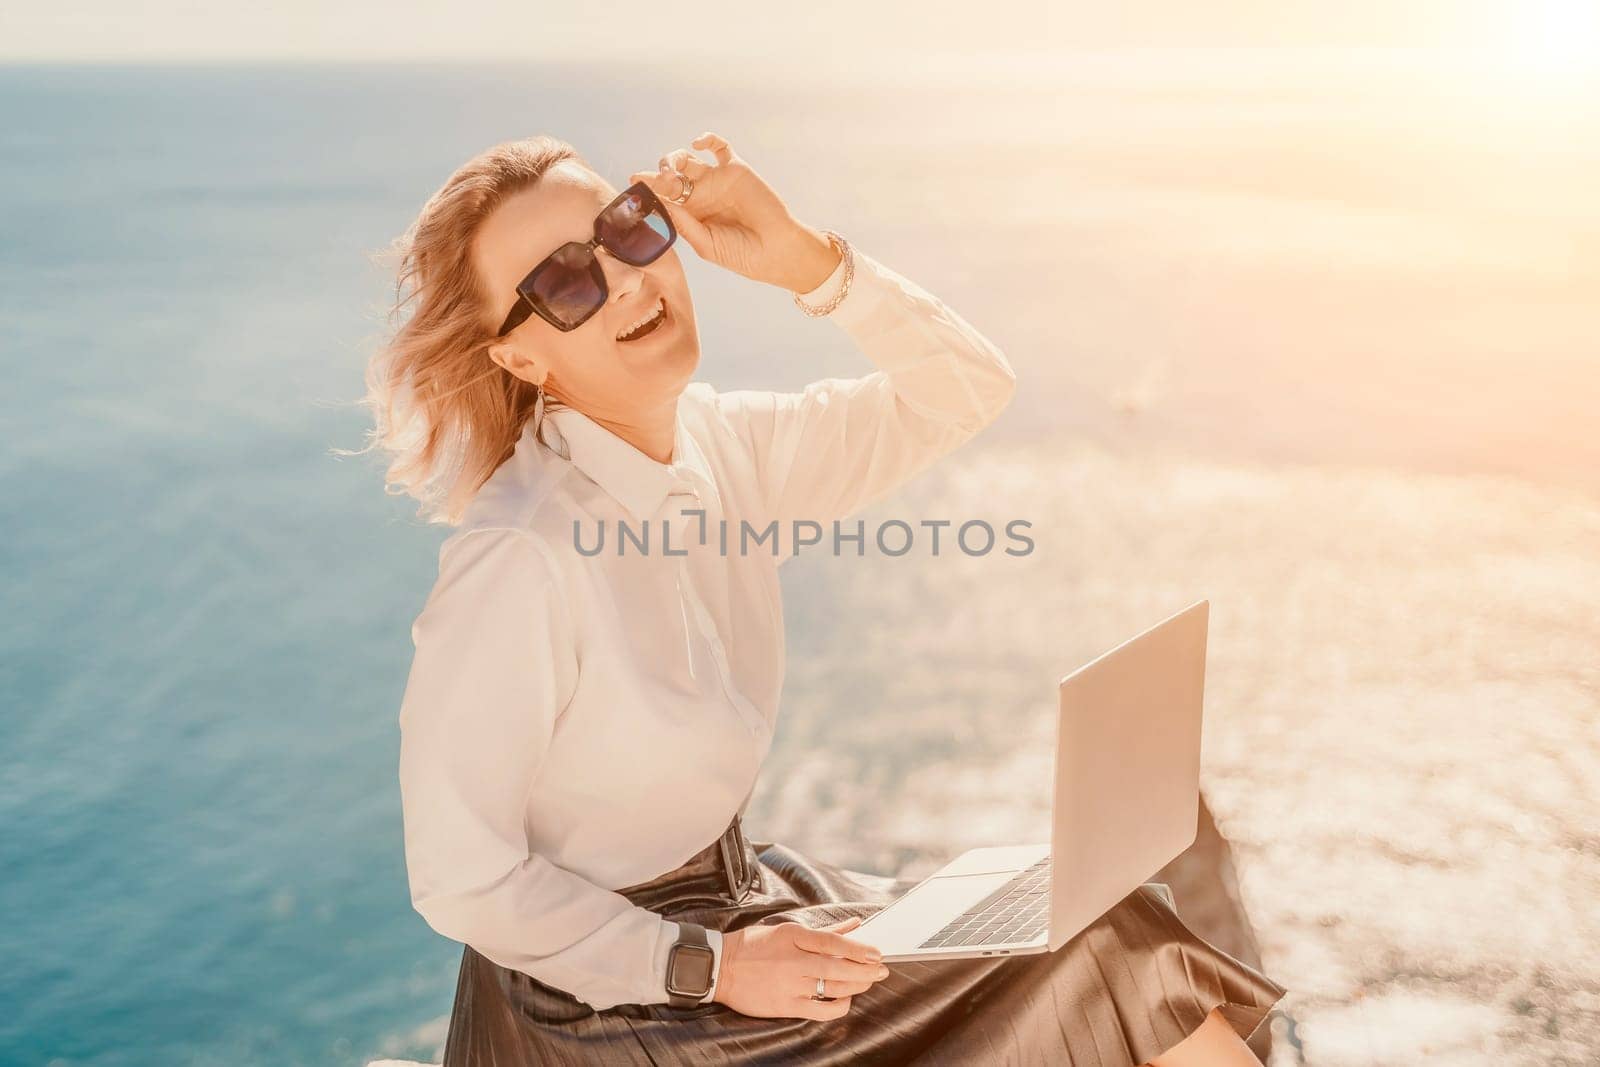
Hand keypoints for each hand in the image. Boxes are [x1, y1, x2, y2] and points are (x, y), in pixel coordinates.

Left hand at [628, 132, 840, 293]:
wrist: (776, 250)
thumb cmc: (742, 255)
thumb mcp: (706, 244)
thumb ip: (683, 224)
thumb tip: (661, 204)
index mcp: (691, 215)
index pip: (663, 197)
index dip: (648, 189)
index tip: (634, 184)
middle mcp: (701, 195)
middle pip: (671, 175)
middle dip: (660, 175)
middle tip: (661, 183)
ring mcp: (717, 181)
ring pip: (687, 160)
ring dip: (674, 159)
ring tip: (673, 172)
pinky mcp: (735, 169)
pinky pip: (718, 146)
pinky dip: (707, 139)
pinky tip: (696, 145)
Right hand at [712, 914, 891, 1019]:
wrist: (721, 968)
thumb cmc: (754, 945)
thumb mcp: (787, 930)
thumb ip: (823, 931)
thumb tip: (853, 925)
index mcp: (794, 936)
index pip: (835, 942)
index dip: (860, 949)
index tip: (877, 953)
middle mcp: (794, 961)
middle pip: (839, 967)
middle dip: (866, 969)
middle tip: (882, 969)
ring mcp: (790, 985)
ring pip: (834, 988)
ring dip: (857, 986)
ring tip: (868, 981)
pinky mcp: (786, 1006)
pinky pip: (821, 1010)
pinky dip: (839, 1006)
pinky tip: (846, 1000)